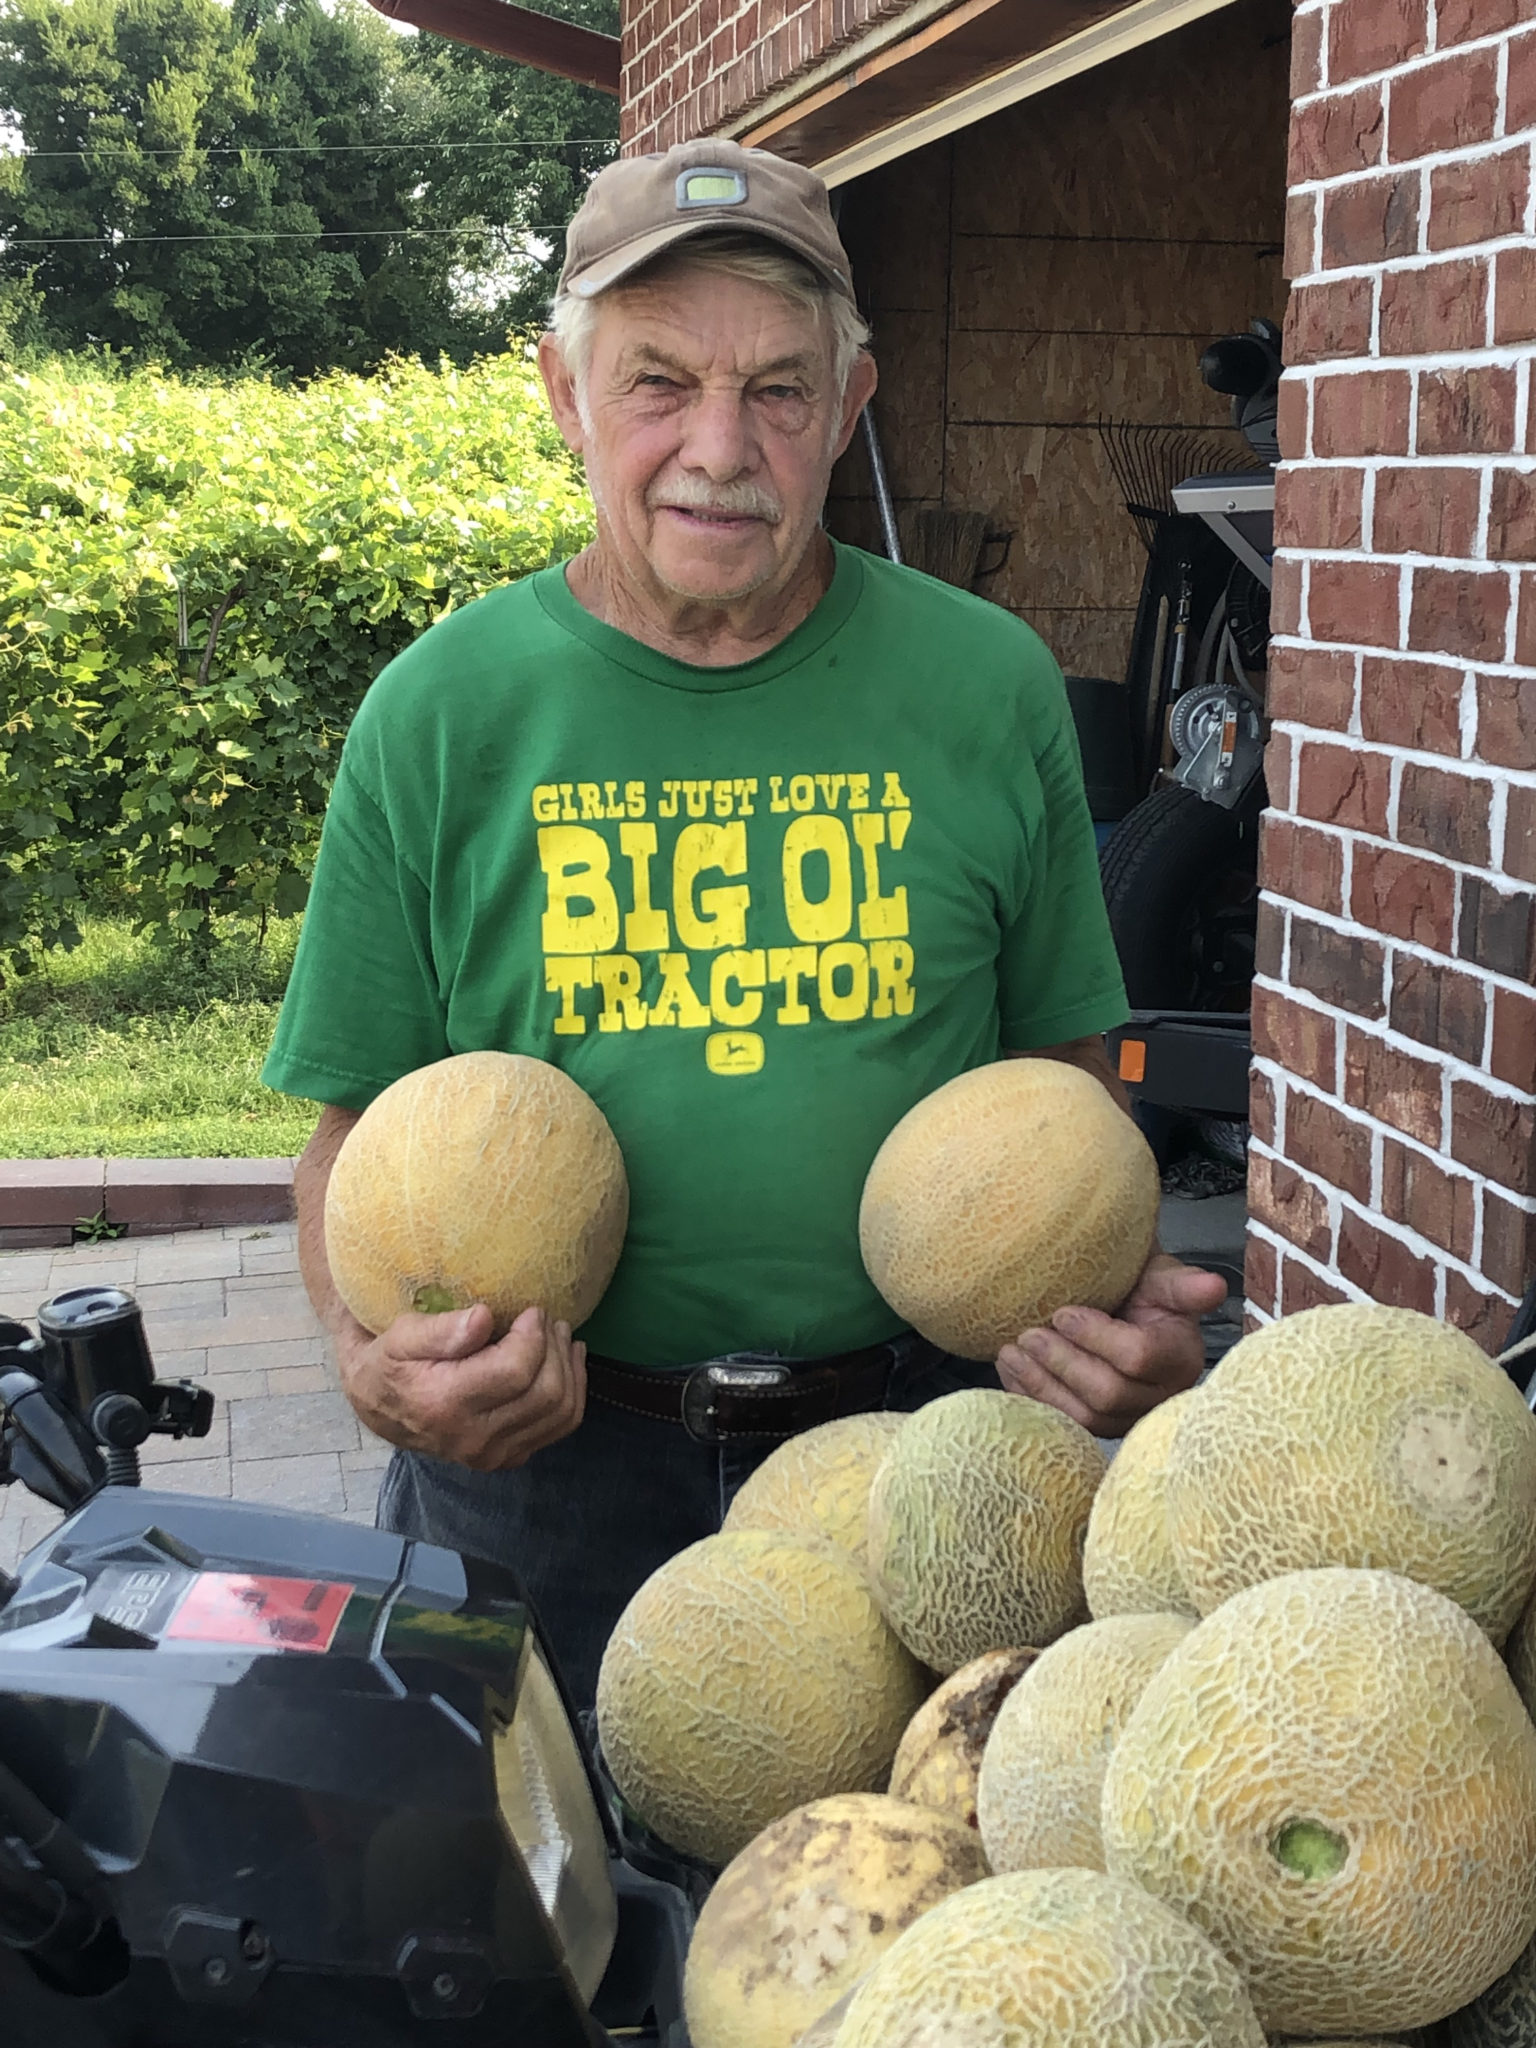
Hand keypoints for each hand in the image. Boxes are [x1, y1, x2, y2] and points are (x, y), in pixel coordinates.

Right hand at [335, 1302, 586, 1471]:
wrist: (378, 1410)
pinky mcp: (508, 1458)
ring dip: (570, 1368)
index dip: (534, 1335)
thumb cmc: (388, 1363)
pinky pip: (559, 1427)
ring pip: (562, 1412)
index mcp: (444, 1404)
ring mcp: (493, 1455)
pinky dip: (572, 1392)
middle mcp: (473, 1438)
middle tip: (548, 1319)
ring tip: (560, 1336)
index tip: (532, 1309)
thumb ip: (440, 1329)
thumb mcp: (398, 1337)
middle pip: (546, 1393)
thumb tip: (484, 1317)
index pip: (515, 1371)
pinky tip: (565, 1363)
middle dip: (555, 1348)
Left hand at [996, 1254, 1228, 1436]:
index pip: (1137, 1356)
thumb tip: (1214, 1285)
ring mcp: (1128, 1419)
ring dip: (1041, 1385)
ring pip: (1084, 1418)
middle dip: (1063, 1364)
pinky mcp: (1099, 1428)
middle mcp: (1159, 1397)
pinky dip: (1031, 1399)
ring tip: (1011, 1352)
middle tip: (1029, 1334)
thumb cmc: (1141, 1293)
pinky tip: (1011, 1371)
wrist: (1122, 1312)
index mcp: (1179, 1357)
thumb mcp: (1161, 1278)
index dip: (1096, 1337)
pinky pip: (1063, 1427)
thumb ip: (1180, 1283)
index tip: (1063, 1313)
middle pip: (1108, 1394)